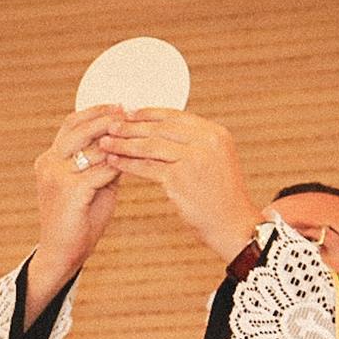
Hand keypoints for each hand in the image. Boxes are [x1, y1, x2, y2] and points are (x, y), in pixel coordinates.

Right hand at [27, 104, 122, 324]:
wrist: (63, 253)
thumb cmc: (80, 221)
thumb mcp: (92, 186)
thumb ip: (104, 164)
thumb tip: (127, 143)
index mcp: (50, 159)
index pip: (71, 124)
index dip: (96, 112)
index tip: (121, 105)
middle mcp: (48, 163)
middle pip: (78, 128)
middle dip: (107, 118)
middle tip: (131, 111)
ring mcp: (55, 176)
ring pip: (90, 148)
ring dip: (115, 140)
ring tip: (137, 133)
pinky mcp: (69, 191)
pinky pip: (99, 171)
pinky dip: (118, 166)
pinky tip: (134, 163)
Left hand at [98, 109, 261, 260]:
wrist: (233, 225)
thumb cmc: (222, 197)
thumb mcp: (217, 160)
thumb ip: (197, 143)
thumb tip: (165, 131)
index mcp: (215, 133)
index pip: (175, 116)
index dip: (148, 114)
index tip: (129, 113)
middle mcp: (206, 141)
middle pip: (160, 128)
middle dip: (132, 126)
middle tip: (110, 124)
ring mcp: (193, 158)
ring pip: (150, 146)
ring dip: (124, 144)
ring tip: (105, 142)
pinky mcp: (179, 178)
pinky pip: (147, 167)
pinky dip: (128, 164)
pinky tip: (114, 162)